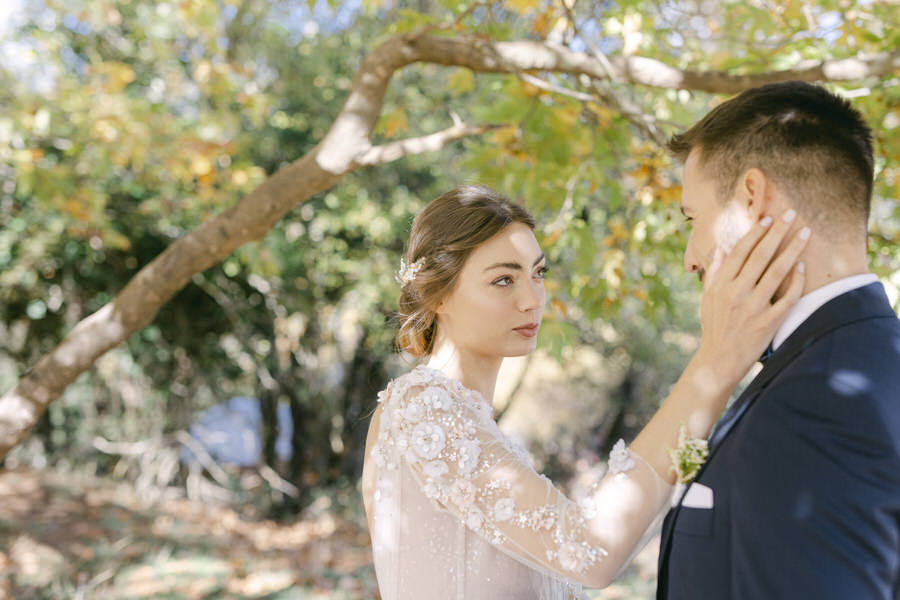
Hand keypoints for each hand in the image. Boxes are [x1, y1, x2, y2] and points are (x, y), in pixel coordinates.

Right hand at [695, 210, 809, 390]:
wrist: (718, 361)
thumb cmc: (713, 329)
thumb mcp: (707, 300)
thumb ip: (714, 274)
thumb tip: (721, 250)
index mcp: (721, 285)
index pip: (740, 252)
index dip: (755, 233)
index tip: (767, 219)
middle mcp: (736, 293)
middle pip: (760, 255)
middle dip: (777, 232)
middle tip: (791, 214)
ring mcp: (753, 307)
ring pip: (777, 271)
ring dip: (793, 249)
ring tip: (804, 233)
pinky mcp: (768, 322)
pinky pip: (787, 297)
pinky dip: (795, 281)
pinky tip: (802, 267)